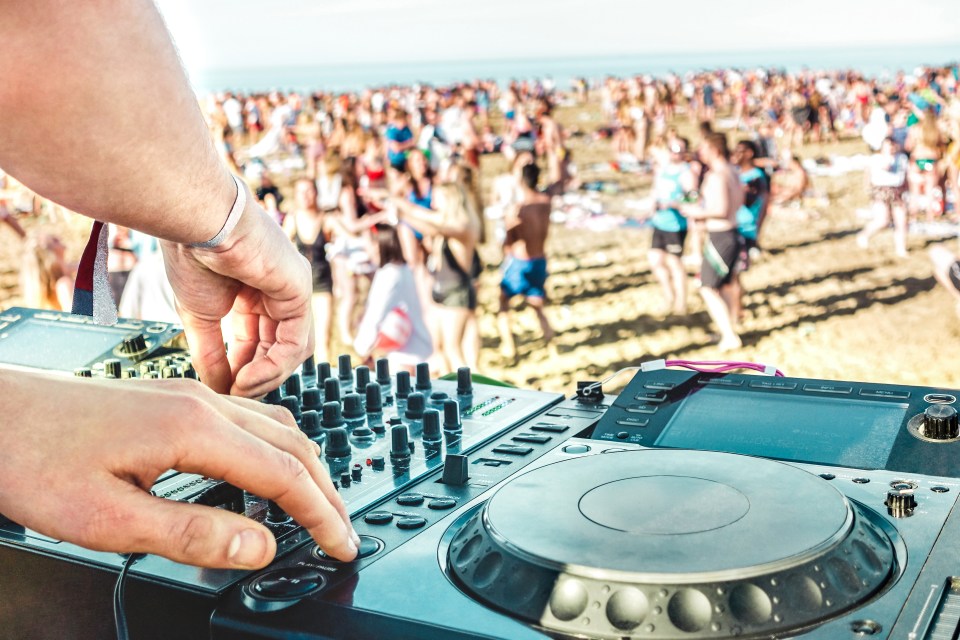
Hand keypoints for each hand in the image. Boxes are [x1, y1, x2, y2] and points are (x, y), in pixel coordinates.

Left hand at [0, 371, 358, 566]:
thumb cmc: (34, 458)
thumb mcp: (108, 519)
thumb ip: (192, 534)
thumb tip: (258, 547)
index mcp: (193, 428)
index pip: (284, 473)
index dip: (320, 514)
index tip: (341, 544)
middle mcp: (201, 403)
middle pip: (293, 444)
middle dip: (326, 490)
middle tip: (342, 530)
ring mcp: (189, 396)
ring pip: (275, 427)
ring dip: (305, 467)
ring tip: (317, 504)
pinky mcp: (174, 400)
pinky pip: (249, 420)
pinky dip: (277, 449)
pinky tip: (268, 469)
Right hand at [162, 193, 313, 397]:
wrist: (195, 222)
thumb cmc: (192, 255)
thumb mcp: (199, 316)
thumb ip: (211, 353)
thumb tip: (217, 389)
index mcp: (252, 292)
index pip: (256, 342)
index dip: (240, 369)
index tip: (222, 390)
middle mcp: (277, 290)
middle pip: (277, 348)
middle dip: (256, 376)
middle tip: (233, 395)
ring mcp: (292, 289)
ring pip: (292, 349)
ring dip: (266, 376)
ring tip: (239, 388)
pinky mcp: (300, 290)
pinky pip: (296, 340)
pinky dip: (274, 365)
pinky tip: (247, 377)